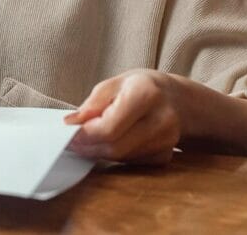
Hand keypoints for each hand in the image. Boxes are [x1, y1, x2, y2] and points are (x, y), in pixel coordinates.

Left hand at [64, 69, 182, 164]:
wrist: (178, 100)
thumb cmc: (142, 86)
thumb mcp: (114, 84)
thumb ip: (93, 104)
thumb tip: (71, 123)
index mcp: (146, 94)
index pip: (109, 127)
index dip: (85, 134)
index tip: (68, 132)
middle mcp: (161, 120)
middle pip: (115, 147)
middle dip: (89, 146)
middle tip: (73, 141)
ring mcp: (167, 142)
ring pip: (121, 157)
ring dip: (99, 151)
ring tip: (89, 138)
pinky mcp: (164, 157)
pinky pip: (131, 161)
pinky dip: (115, 154)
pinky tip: (112, 141)